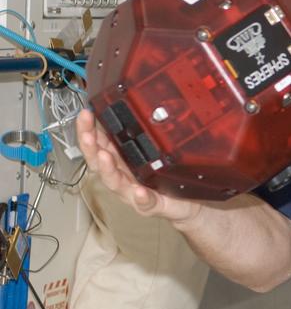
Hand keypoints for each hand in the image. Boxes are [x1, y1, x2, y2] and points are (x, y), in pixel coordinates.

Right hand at [76, 109, 206, 225]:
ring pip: (115, 182)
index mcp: (122, 160)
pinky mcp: (152, 205)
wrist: (188, 204)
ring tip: (105, 157)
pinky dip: (141, 198)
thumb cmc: (168, 178)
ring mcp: (134, 193)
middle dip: (90, 147)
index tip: (85, 114)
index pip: (99, 144)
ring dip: (108, 170)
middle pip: (99, 162)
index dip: (88, 130)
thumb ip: (148, 133)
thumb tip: (144, 103)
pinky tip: (139, 192)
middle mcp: (123, 177)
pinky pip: (145, 203)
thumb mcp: (157, 150)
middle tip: (87, 133)